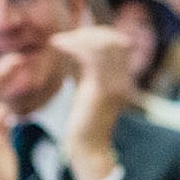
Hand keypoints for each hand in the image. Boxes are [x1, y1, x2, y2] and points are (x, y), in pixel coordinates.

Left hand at [50, 26, 132, 179]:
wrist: (87, 147)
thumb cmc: (83, 121)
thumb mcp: (87, 90)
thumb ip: (87, 71)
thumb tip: (76, 49)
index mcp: (121, 78)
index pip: (118, 42)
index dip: (98, 33)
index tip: (74, 35)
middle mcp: (122, 79)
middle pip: (113, 40)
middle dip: (89, 32)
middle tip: (66, 38)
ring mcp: (114, 84)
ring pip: (104, 44)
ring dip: (79, 37)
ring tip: (59, 41)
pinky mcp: (101, 89)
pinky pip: (91, 56)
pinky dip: (72, 45)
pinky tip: (57, 44)